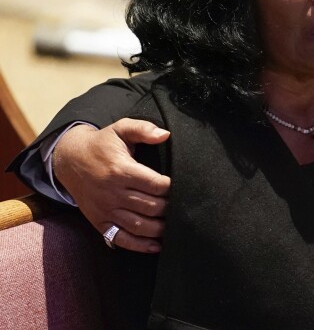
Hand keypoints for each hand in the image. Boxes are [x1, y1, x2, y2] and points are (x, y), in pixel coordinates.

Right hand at [53, 119, 170, 252]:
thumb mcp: (120, 129)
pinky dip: (139, 245)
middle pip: (150, 206)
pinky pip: (120, 238)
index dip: (172, 187)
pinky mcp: (99, 221)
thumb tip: (165, 134)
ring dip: (160, 229)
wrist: (69, 160)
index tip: (183, 185)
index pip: (155, 184)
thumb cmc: (101, 144)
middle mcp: (113, 193)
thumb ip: (143, 129)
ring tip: (176, 227)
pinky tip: (156, 246)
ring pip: (138, 225)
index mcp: (121, 171)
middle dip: (170, 208)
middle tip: (183, 206)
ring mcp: (105, 210)